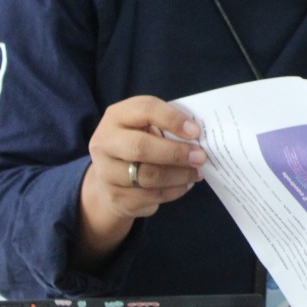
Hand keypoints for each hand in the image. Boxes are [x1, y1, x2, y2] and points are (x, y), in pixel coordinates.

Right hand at [75, 97, 204, 269]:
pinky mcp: (115, 197)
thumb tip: (199, 137)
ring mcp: (106, 172)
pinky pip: (151, 196)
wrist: (108, 180)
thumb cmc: (137, 143)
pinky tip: (185, 184)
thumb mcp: (146, 127)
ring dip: (180, 175)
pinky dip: (174, 191)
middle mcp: (105, 142)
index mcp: (116, 116)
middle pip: (141, 147)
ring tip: (197, 172)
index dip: (172, 119)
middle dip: (176, 153)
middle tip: (201, 157)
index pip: (144, 109)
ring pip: (148, 176)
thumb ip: (167, 126)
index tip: (196, 132)